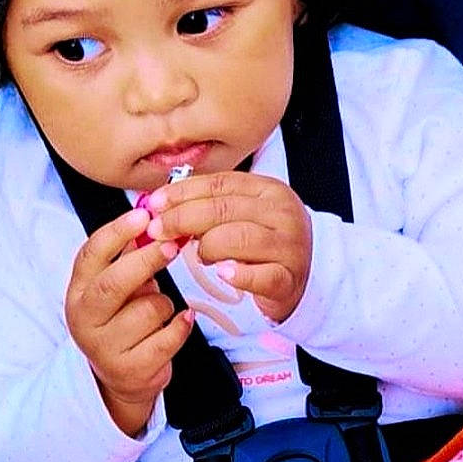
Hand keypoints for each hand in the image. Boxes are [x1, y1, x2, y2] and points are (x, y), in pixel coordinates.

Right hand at [64, 208, 193, 436]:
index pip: (91, 255)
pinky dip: (181, 325)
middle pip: (114, 283)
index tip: (144, 215)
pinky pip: (168, 337)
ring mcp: (105, 348)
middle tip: (172, 246)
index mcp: (78, 292)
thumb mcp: (118, 288)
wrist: (122, 377)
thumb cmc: (122, 321)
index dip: (117, 232)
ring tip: (162, 310)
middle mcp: (84, 320)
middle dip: (147, 260)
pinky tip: (183, 320)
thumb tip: (149, 213)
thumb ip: (128, 255)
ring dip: (165, 304)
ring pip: (148, 310)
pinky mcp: (131, 370)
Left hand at [142, 171, 312, 322]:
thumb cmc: (266, 245)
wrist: (307, 277)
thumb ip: (211, 206)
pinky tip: (222, 272)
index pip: (220, 183)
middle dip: (182, 219)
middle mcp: (281, 213)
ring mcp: (289, 245)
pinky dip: (237, 275)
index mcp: (268, 189)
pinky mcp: (288, 278)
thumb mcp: (243, 215)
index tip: (155, 203)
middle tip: (158, 231)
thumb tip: (163, 204)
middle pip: (223, 209)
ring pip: (237, 238)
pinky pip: (260, 275)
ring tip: (201, 256)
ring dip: (208, 248)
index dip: (183, 192)